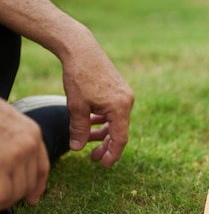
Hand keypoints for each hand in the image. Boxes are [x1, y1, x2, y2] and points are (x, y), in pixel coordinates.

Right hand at [0, 101, 48, 209]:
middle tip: (1, 200)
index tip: (32, 199)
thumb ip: (15, 140)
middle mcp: (28, 143)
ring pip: (15, 191)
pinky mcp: (2, 161)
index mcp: (31, 133)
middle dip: (14, 195)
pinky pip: (3, 194)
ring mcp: (15, 153)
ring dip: (3, 199)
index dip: (36, 187)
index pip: (41, 168)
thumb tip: (15, 167)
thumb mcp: (5, 121)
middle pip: (28, 183)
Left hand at [61, 39, 133, 167]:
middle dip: (106, 146)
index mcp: (120, 107)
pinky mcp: (119, 90)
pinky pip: (114, 111)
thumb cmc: (79, 76)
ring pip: (116, 122)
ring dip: (103, 133)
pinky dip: (103, 120)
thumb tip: (78, 149)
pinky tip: (90, 123)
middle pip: (119, 131)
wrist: (82, 49)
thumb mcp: (76, 107)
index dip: (112, 154)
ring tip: (88, 141)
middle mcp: (127, 102)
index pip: (120, 138)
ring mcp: (124, 96)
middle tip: (93, 158)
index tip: (103, 165)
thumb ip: (79, 129)